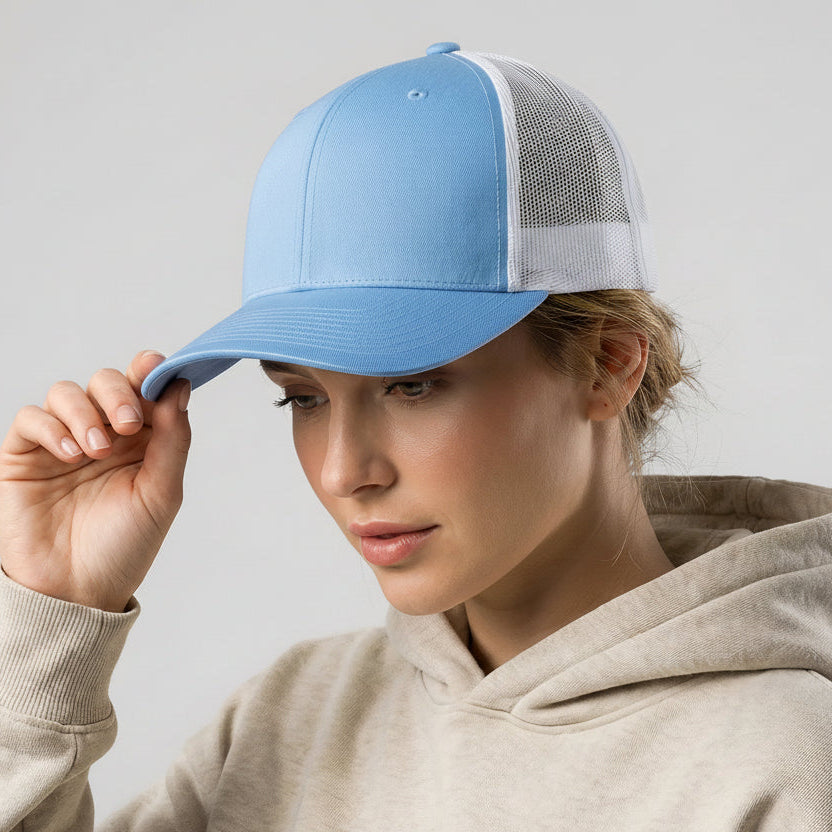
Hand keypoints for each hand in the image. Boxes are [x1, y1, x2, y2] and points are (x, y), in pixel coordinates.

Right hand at [0, 351, 190, 611]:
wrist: (75, 592)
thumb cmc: (124, 546)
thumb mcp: (161, 493)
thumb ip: (173, 438)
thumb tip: (179, 385)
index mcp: (142, 440)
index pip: (144, 388)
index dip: (150, 371)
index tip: (157, 369)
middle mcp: (104, 434)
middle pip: (106, 381)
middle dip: (118, 393)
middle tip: (128, 424)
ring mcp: (62, 443)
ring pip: (66, 392)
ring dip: (85, 412)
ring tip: (96, 450)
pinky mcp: (25, 456)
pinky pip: (31, 418)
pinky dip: (51, 427)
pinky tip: (70, 455)